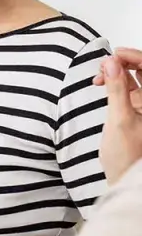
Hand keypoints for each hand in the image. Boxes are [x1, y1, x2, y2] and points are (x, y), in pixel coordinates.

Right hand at [93, 47, 141, 184]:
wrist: (126, 181)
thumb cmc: (128, 158)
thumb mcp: (120, 120)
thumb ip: (116, 89)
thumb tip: (111, 63)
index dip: (134, 57)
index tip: (113, 54)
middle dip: (124, 62)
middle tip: (104, 63)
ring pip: (136, 77)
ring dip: (118, 71)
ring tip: (99, 74)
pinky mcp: (137, 110)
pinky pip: (129, 87)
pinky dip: (115, 82)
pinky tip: (102, 84)